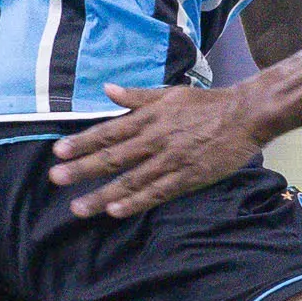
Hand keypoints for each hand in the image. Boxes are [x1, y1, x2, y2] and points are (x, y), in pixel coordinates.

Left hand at [50, 83, 267, 218]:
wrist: (246, 115)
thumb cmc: (207, 104)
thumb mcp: (170, 93)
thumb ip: (137, 96)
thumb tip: (107, 89)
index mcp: (149, 118)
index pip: (108, 132)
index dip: (82, 142)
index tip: (58, 153)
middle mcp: (155, 139)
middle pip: (112, 157)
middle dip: (82, 169)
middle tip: (55, 180)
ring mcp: (170, 160)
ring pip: (130, 180)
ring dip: (102, 195)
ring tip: (79, 207)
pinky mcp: (187, 177)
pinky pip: (157, 193)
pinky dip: (136, 202)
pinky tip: (116, 212)